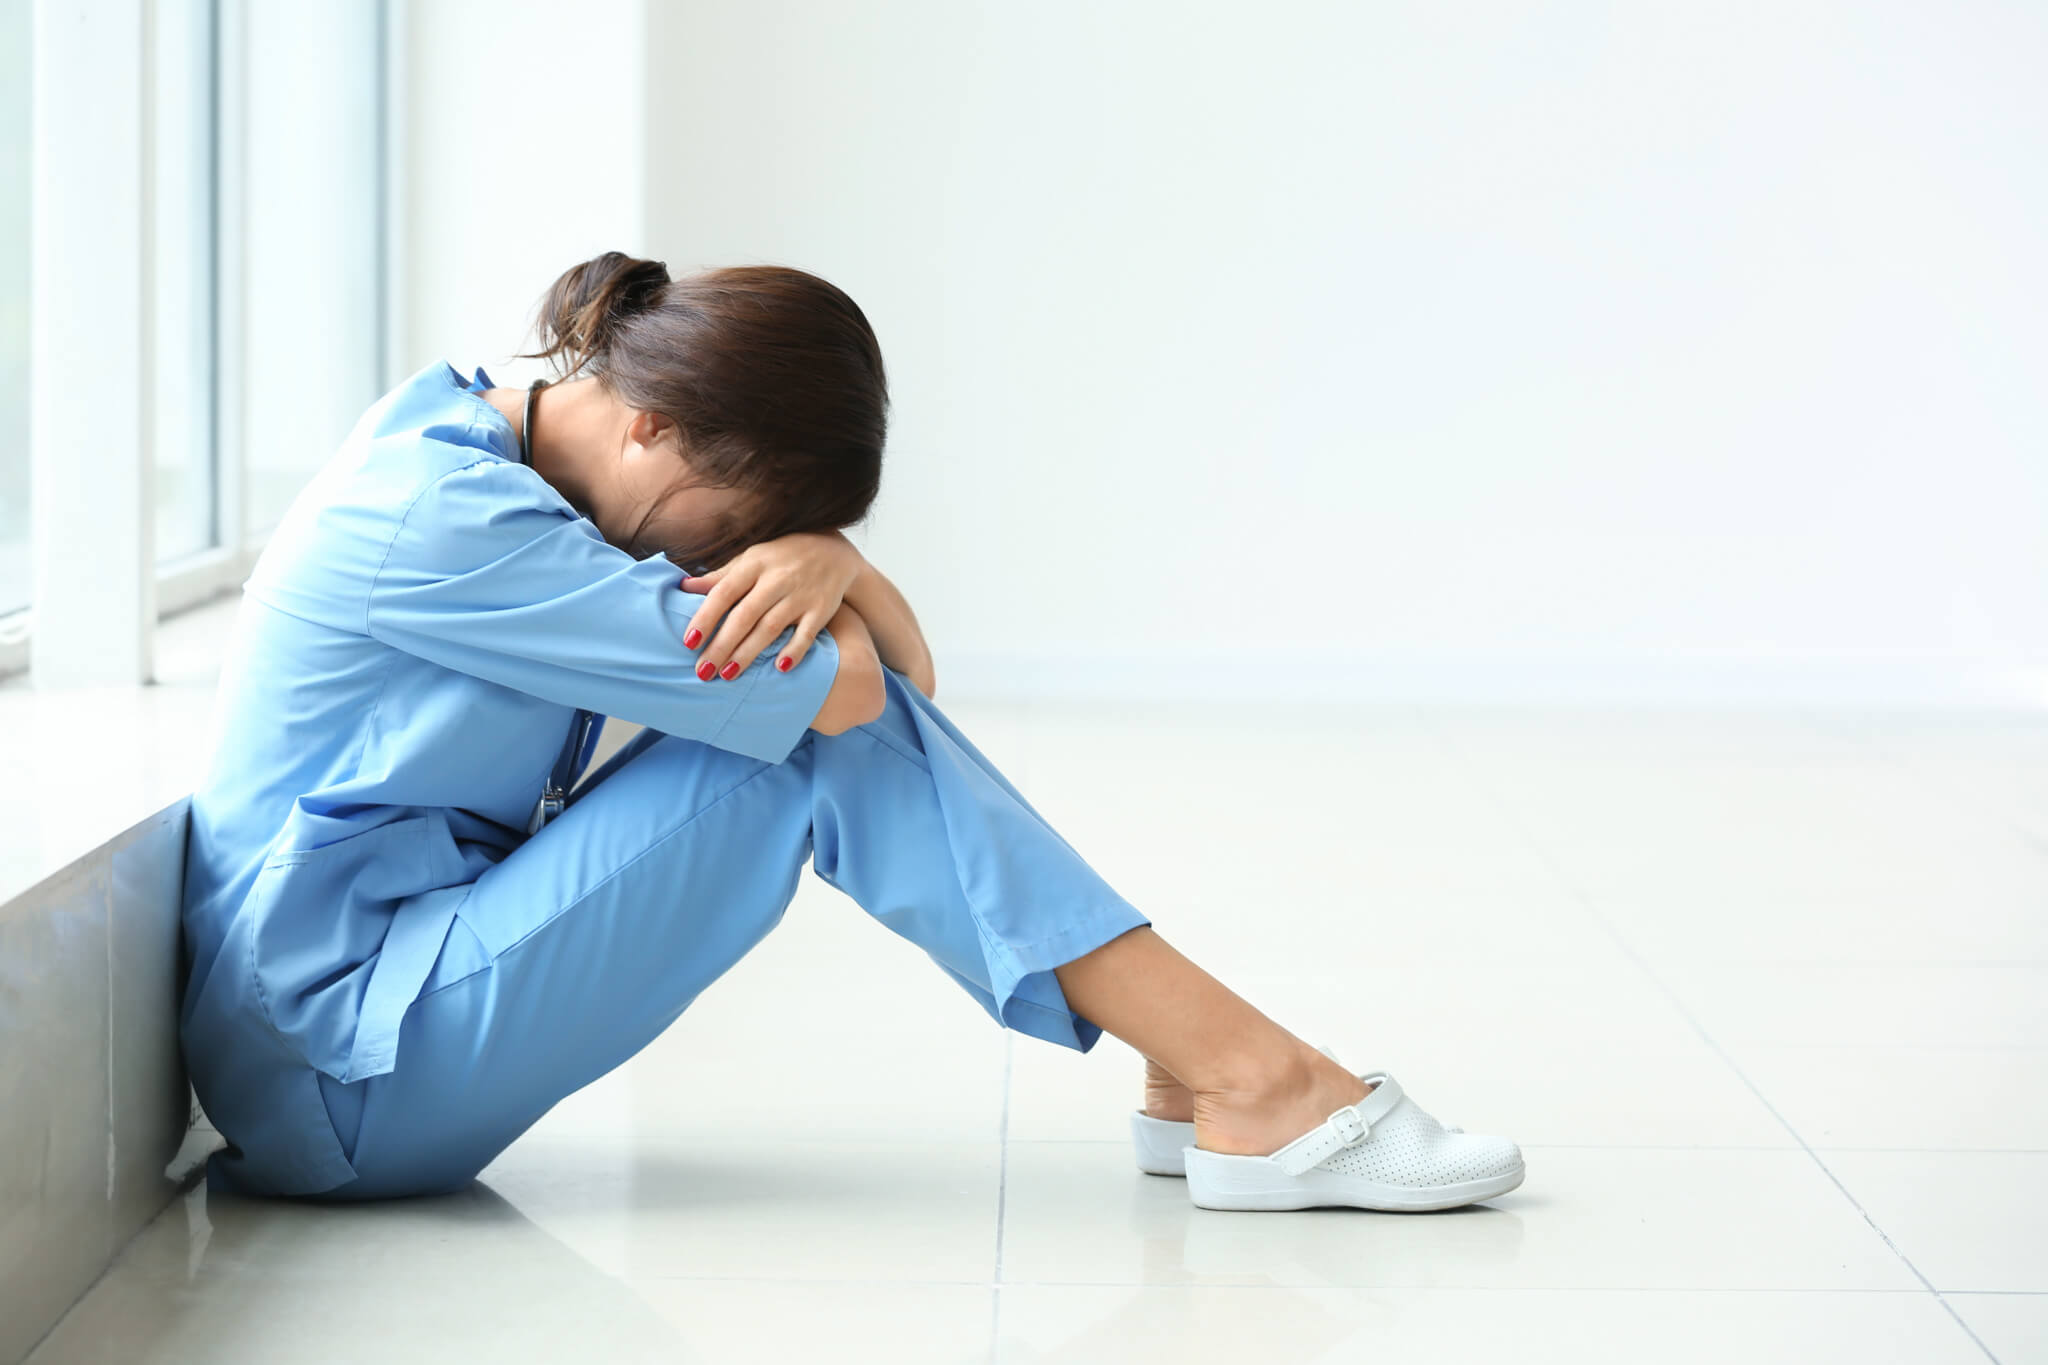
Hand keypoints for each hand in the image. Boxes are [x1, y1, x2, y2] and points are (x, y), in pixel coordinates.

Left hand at [678, 530, 864, 680]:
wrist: (835, 552)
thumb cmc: (783, 557)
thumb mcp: (751, 558)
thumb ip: (721, 575)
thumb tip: (683, 586)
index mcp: (755, 565)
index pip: (725, 592)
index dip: (706, 617)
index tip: (689, 642)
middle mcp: (777, 579)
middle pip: (744, 616)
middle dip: (722, 645)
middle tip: (703, 671)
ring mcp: (800, 595)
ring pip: (771, 627)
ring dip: (749, 653)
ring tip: (728, 675)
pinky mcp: (821, 610)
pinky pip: (807, 633)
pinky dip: (795, 650)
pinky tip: (780, 668)